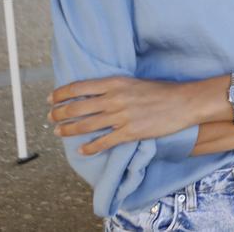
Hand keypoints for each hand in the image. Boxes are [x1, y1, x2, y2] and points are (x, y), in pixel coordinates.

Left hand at [49, 77, 193, 154]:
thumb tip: (95, 94)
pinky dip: (90, 148)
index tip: (51, 99)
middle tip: (50, 118)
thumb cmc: (162, 91)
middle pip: (77, 107)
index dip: (61, 94)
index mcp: (115, 83)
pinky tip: (82, 150)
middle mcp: (114, 99)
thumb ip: (114, 88)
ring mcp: (121, 116)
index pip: (78, 87)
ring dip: (68, 130)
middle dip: (59, 114)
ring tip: (59, 132)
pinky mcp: (129, 132)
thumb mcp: (134, 82)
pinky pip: (104, 142)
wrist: (183, 102)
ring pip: (86, 125)